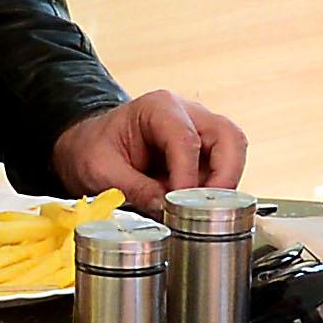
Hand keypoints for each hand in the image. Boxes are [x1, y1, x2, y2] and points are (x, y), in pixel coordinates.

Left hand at [53, 87, 244, 197]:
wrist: (87, 147)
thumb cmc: (92, 149)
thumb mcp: (100, 170)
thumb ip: (134, 188)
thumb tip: (166, 209)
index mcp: (160, 108)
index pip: (187, 140)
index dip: (188, 178)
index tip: (178, 207)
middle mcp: (188, 115)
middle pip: (229, 138)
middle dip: (226, 177)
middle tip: (210, 211)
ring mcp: (199, 133)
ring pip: (235, 153)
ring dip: (226, 185)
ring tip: (204, 213)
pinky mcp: (203, 155)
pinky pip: (224, 170)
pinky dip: (218, 192)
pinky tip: (198, 211)